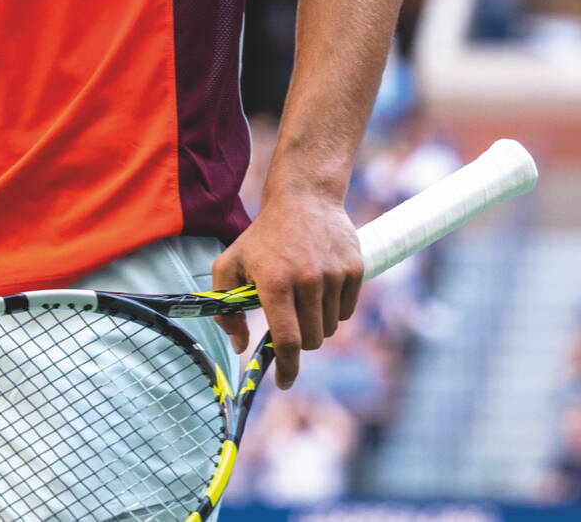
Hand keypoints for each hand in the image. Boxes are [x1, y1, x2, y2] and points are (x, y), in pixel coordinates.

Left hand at [210, 190, 361, 388]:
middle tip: (289, 322)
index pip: (287, 341)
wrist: (303, 198)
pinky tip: (320, 287)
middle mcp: (307, 280)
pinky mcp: (355, 270)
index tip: (283, 383)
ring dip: (316, 324)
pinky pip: (347, 312)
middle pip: (312, 340)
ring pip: (330, 328)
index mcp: (274, 282)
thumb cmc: (263, 235)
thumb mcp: (230, 263)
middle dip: (299, 341)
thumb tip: (240, 346)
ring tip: (302, 298)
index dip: (287, 369)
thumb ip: (225, 306)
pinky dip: (334, 310)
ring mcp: (334, 275)